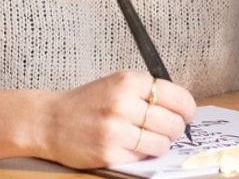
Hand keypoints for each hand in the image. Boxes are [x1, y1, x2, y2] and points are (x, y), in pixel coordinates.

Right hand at [36, 71, 195, 167]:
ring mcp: (116, 130)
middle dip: (176, 129)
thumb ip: (147, 91)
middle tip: (169, 129)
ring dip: (161, 143)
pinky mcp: (109, 153)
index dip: (188, 109)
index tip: (188, 114)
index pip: (177, 97)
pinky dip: (143, 153)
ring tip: (150, 139)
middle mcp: (123, 103)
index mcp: (129, 81)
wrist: (50, 120)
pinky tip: (133, 146)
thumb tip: (181, 108)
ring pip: (162, 143)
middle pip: (173, 123)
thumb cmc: (87, 102)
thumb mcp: (117, 84)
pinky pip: (143, 156)